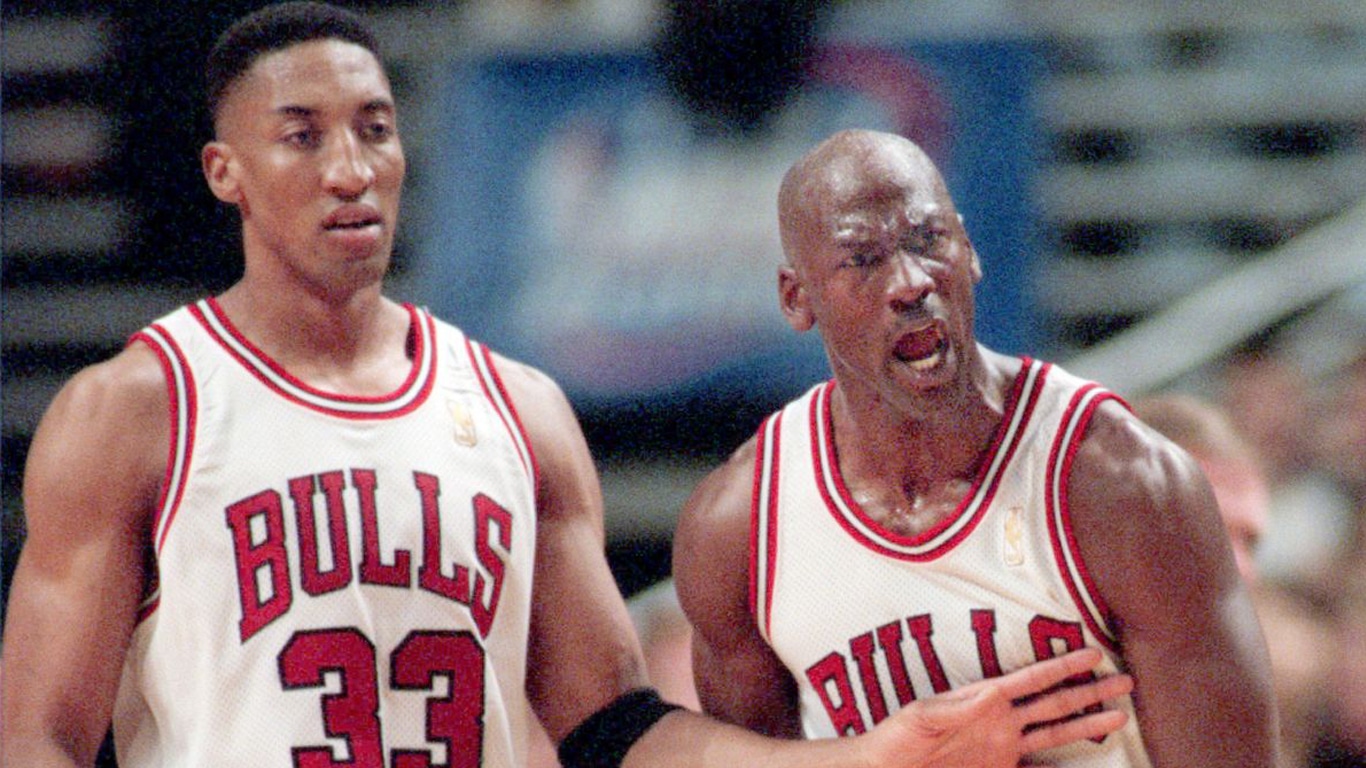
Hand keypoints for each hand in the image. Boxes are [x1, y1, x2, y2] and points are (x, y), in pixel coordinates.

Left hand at [861, 648, 1132, 767]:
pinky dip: (1063, 761)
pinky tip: (1086, 754)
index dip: (1062, 667)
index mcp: (983, 699)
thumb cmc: (895, 739)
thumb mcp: (919, 719)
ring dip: (1087, 722)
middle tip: (1126, 680)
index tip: (1092, 654)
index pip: (1030, 679)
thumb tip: (993, 693)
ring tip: (1120, 714)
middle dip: (1090, 691)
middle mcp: (1000, 719)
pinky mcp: (999, 767)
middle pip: (1054, 702)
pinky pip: (1039, 764)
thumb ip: (954, 708)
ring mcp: (1002, 745)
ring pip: (1055, 731)